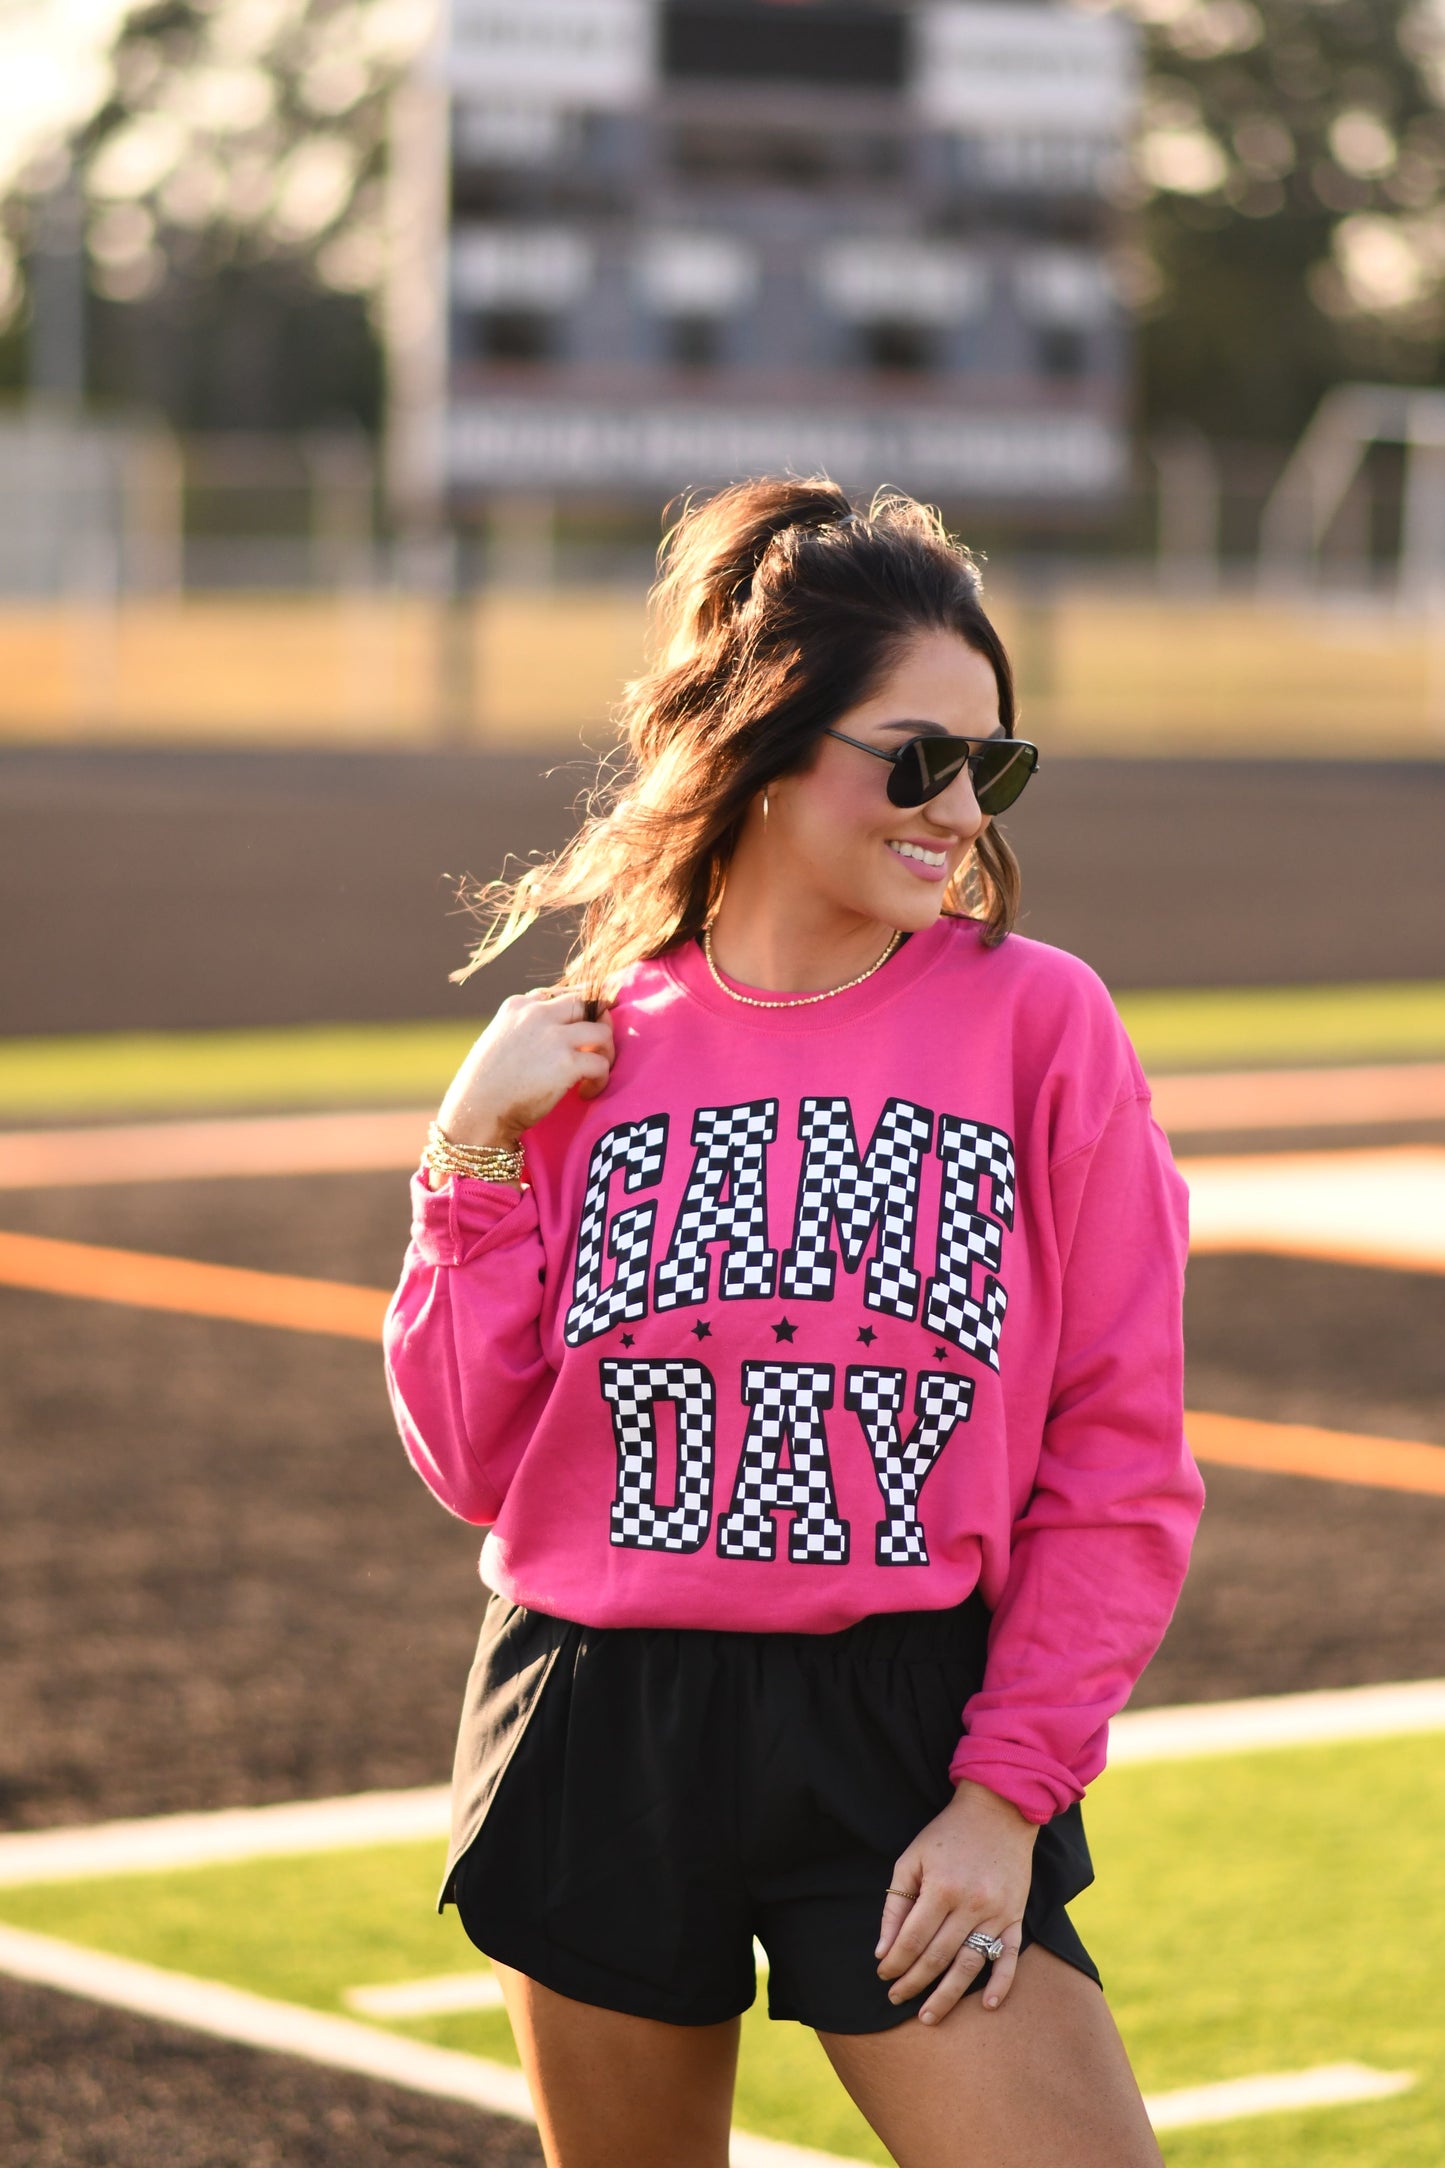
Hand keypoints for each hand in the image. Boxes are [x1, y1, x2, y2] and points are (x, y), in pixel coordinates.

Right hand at [437, 988, 616, 1147]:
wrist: (476, 1111)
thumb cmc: (483, 1084)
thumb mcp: (497, 1041)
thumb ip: (524, 1030)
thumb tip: (556, 1037)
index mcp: (517, 1006)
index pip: (561, 994)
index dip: (579, 1009)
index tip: (587, 1023)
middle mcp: (537, 1014)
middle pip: (586, 1004)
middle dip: (600, 1022)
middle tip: (600, 1047)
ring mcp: (554, 1037)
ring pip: (602, 1032)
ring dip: (606, 1052)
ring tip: (596, 1072)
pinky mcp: (567, 1064)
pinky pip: (601, 1064)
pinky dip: (601, 1079)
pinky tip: (587, 1092)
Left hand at [875, 1778, 1037, 2024]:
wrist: (998, 1810)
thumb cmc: (947, 1834)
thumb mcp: (912, 1858)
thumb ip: (896, 1904)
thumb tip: (883, 1950)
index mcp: (941, 1888)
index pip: (912, 1939)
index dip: (895, 1962)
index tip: (882, 1976)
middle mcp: (970, 1904)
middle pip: (938, 1957)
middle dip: (913, 1983)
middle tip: (896, 1999)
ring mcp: (997, 1913)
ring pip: (970, 1965)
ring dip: (948, 1995)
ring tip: (928, 2016)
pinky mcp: (1016, 1916)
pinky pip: (1010, 1957)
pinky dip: (1002, 1984)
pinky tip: (989, 2006)